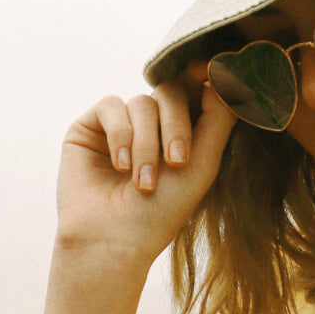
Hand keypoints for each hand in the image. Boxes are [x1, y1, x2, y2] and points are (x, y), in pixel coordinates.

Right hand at [56, 67, 235, 267]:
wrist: (114, 240)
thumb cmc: (161, 212)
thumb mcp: (202, 165)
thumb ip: (218, 119)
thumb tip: (223, 73)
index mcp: (181, 135)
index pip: (194, 96)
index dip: (204, 85)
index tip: (213, 75)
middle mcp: (151, 127)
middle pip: (171, 93)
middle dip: (177, 127)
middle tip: (176, 164)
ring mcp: (120, 125)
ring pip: (142, 102)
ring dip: (146, 143)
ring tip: (142, 183)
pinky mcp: (90, 127)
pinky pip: (111, 105)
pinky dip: (121, 135)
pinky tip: (119, 167)